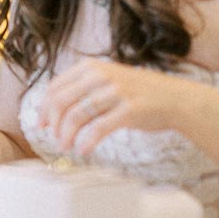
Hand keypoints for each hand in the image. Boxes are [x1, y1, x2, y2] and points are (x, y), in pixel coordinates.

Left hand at [39, 58, 200, 155]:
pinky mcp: (129, 110)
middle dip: (53, 123)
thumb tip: (54, 110)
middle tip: (53, 139)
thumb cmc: (139, 93)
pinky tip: (84, 150)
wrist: (177, 99)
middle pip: (62, 101)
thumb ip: (84, 90)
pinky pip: (99, 128)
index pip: (56, 87)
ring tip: (66, 147)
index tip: (41, 124)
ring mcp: (115, 92)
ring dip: (67, 135)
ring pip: (77, 115)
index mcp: (91, 67)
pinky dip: (87, 141)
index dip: (45, 108)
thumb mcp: (108, 80)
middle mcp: (101, 76)